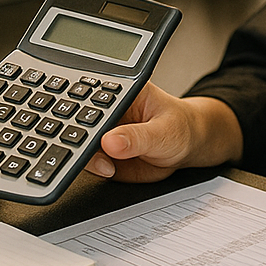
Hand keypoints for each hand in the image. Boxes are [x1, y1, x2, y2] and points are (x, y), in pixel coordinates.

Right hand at [84, 84, 240, 182]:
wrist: (190, 146)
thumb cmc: (181, 127)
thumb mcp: (164, 130)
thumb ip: (138, 137)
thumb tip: (111, 142)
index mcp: (122, 93)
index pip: (94, 101)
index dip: (84, 115)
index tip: (88, 133)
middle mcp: (109, 112)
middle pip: (80, 123)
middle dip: (75, 138)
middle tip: (87, 154)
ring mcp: (104, 134)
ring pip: (78, 145)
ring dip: (82, 157)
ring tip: (103, 167)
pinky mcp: (103, 154)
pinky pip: (87, 162)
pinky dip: (87, 168)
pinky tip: (102, 172)